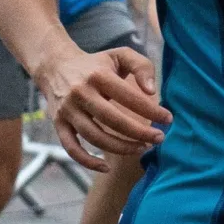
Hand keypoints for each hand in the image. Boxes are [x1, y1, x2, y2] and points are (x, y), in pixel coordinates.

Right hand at [35, 45, 169, 169]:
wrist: (55, 66)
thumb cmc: (95, 64)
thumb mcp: (120, 55)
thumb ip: (142, 66)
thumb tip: (152, 91)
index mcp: (98, 75)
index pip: (129, 97)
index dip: (152, 111)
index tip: (168, 119)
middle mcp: (80, 93)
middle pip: (113, 120)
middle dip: (140, 133)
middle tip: (159, 139)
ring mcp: (67, 110)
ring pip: (95, 137)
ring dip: (121, 148)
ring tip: (141, 148)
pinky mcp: (58, 124)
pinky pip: (71, 148)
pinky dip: (87, 162)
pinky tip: (106, 168)